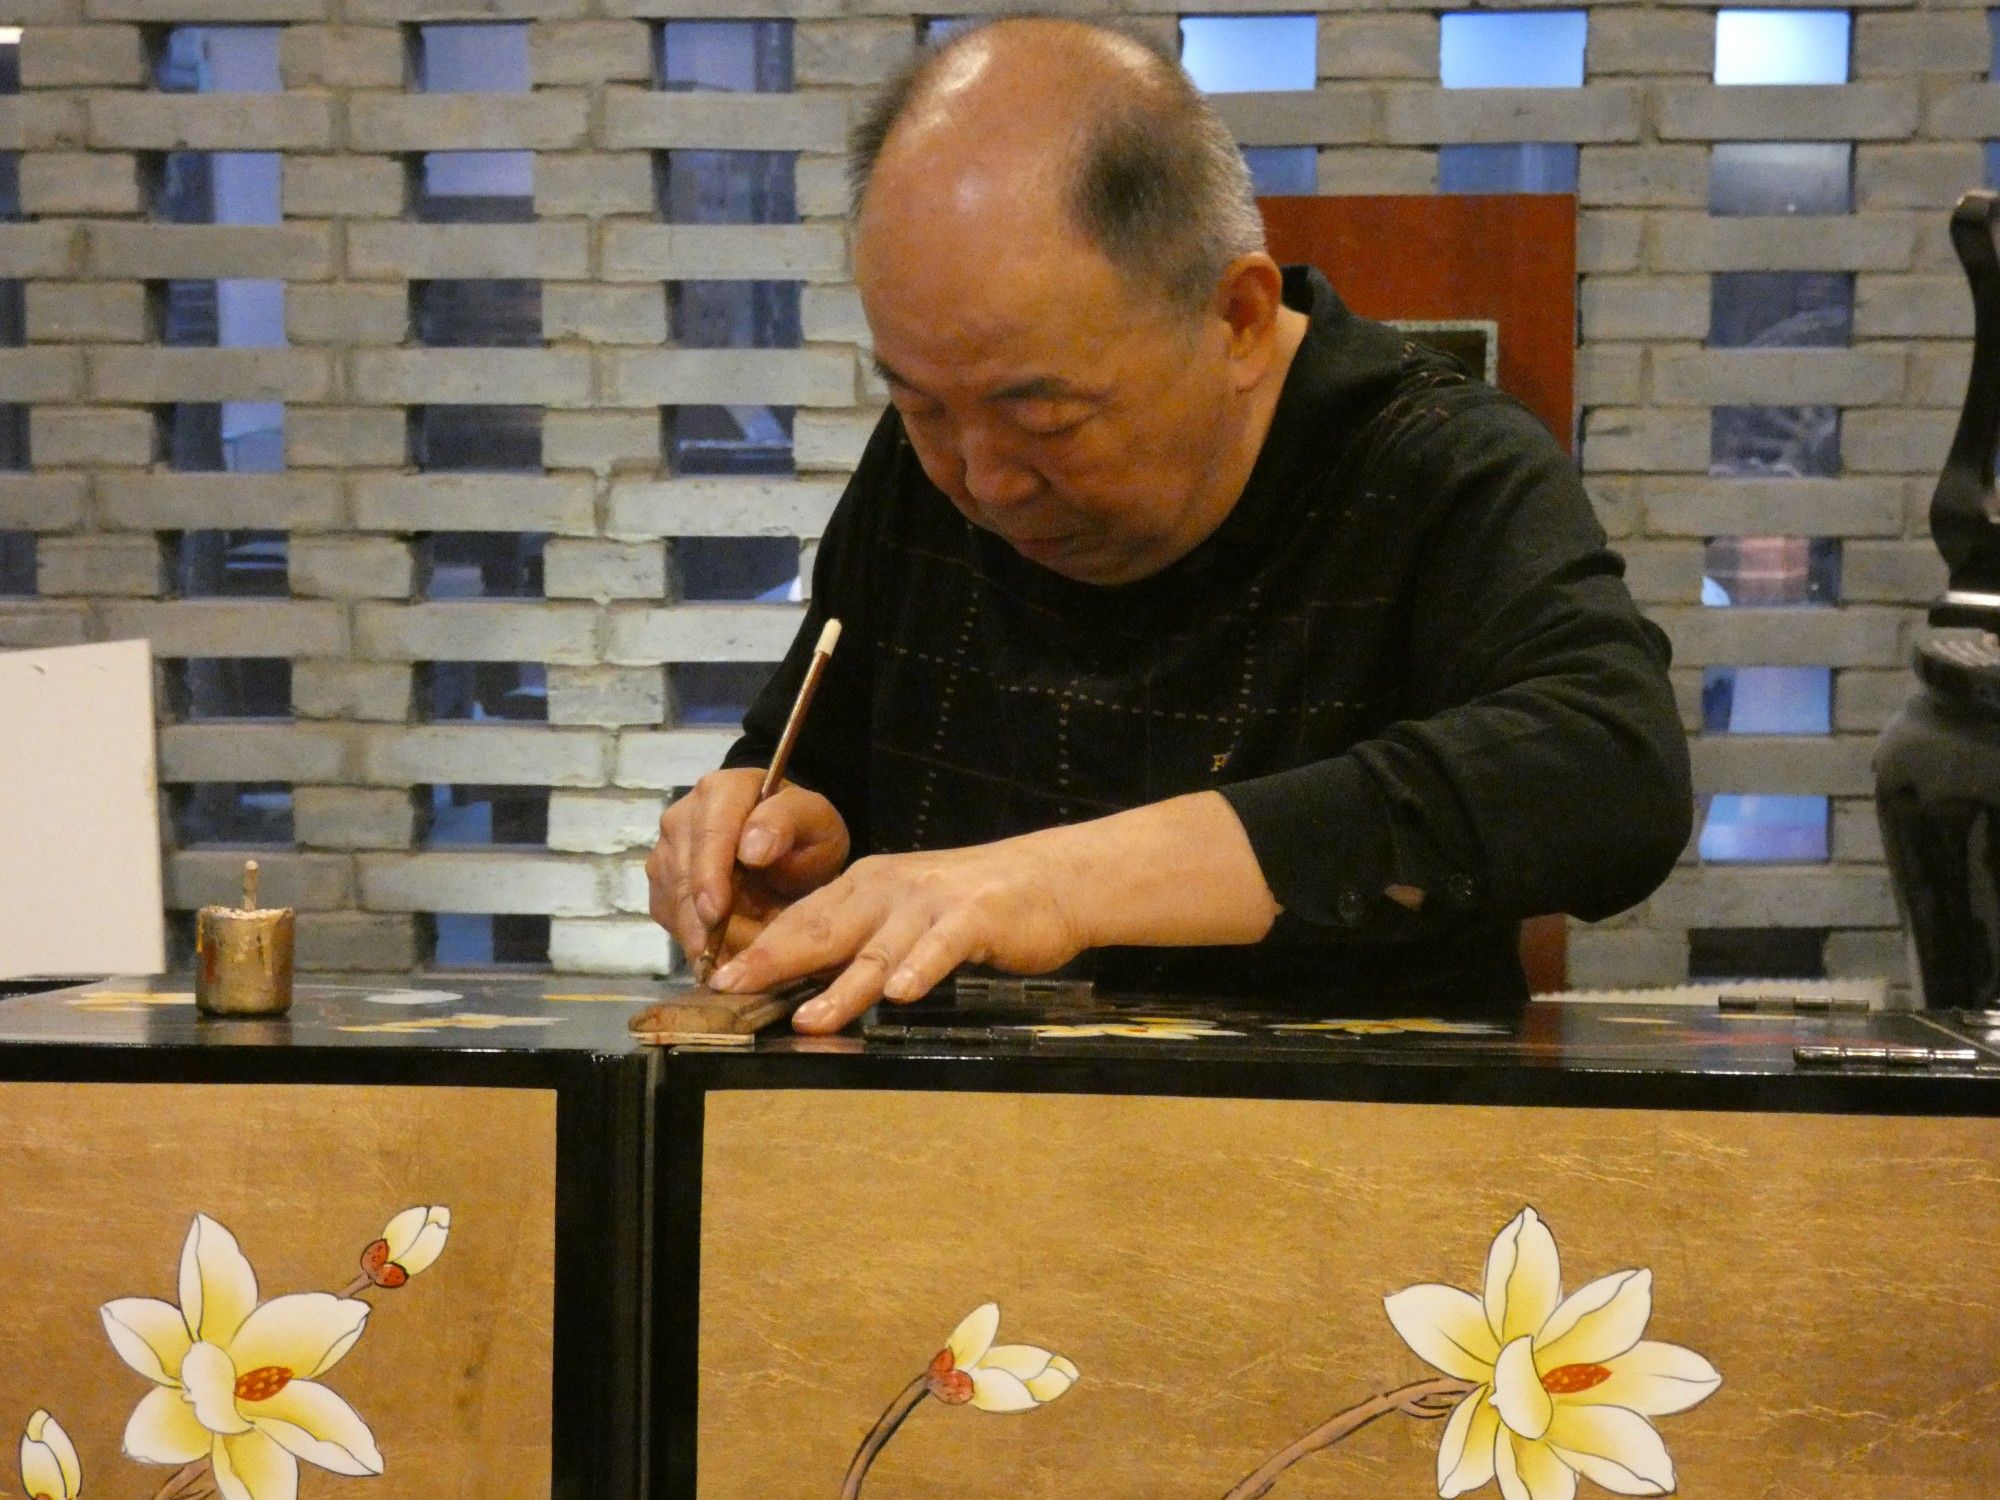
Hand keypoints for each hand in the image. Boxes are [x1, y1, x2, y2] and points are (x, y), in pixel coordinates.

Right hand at [644, 769, 850, 968]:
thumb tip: (751, 849)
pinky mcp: (662, 880)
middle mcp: (684, 814)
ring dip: (699, 933)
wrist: (789, 847)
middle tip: (725, 961)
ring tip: (730, 962)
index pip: (709, 834)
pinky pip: (668, 914)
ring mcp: (667, 847)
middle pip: (684, 872)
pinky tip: (717, 951)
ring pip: (673, 898)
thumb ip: (787, 823)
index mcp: (722, 790)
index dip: (710, 876)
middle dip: (702, 919)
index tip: (716, 914)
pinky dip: (691, 937)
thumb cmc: (804, 834)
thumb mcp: (815, 821)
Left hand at [707, 836, 1089, 1033]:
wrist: (1051, 879)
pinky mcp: (974, 918)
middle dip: (775, 960)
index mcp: (867, 885)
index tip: (719, 979)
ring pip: (877, 948)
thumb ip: (860, 939)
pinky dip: (921, 968)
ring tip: (809, 1018)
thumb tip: (804, 980)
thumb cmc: (973, 907)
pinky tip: (902, 993)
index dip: (760, 949)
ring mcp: (931, 902)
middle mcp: (891, 888)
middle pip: (824, 928)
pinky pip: (942, 945)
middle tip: (734, 989)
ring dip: (842, 986)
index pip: (802, 918)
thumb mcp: (905, 913)